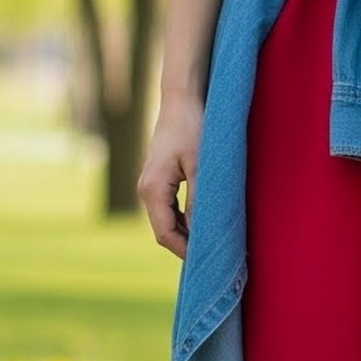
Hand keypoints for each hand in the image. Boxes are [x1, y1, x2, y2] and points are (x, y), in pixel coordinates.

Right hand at [137, 92, 203, 259]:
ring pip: (166, 222)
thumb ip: (198, 200)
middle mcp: (146, 190)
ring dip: (186, 234)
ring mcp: (150, 185)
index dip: (185, 251)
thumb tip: (201, 232)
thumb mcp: (201, 166)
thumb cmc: (193, 128)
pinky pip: (169, 209)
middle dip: (187, 245)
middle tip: (215, 255)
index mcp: (152, 190)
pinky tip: (203, 224)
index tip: (209, 259)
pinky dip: (184, 220)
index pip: (165, 234)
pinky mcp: (159, 180)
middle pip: (164, 231)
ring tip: (212, 242)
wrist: (181, 101)